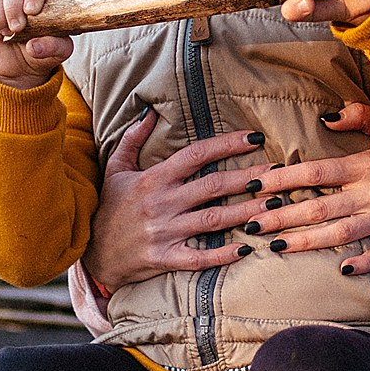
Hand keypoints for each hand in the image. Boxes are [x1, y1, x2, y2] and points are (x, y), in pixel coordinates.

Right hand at [0, 0, 71, 87]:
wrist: (22, 68)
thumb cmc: (45, 53)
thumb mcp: (59, 53)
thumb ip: (53, 47)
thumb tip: (33, 46)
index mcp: (42, 0)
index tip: (31, 11)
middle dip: (13, 7)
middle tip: (17, 28)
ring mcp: (0, 4)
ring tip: (7, 34)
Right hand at [78, 110, 274, 289]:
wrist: (93, 253)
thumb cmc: (109, 207)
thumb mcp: (115, 169)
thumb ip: (133, 139)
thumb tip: (149, 112)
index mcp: (154, 179)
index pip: (196, 155)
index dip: (226, 144)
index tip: (254, 138)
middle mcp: (162, 204)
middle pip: (212, 186)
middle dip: (247, 178)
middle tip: (277, 173)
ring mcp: (165, 233)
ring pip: (213, 220)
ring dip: (246, 212)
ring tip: (274, 204)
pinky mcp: (165, 259)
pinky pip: (199, 257)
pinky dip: (223, 255)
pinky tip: (247, 249)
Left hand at [248, 102, 369, 272]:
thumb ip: (357, 115)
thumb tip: (325, 117)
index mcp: (365, 165)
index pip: (316, 171)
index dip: (283, 178)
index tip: (255, 185)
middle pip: (319, 207)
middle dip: (282, 216)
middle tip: (251, 222)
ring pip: (339, 234)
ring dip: (306, 242)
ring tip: (275, 246)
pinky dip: (362, 263)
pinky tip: (340, 270)